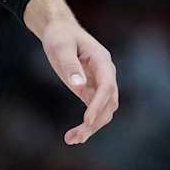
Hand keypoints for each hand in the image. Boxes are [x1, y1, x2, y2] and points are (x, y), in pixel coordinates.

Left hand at [25, 0, 117, 144]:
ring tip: (71, 139)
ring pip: (104, 111)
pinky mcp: (91, 89)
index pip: (107, 86)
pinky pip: (94, 110)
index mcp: (102, 61)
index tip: (87, 121)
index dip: (99, 104)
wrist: (59, 30)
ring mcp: (100, 83)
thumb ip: (70, 64)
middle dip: (95, 122)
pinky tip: (75, 136)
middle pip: (109, 103)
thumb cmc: (60, 36)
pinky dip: (87, 124)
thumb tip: (79, 85)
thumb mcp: (61, 47)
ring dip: (92, 127)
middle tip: (76, 137)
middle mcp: (105, 74)